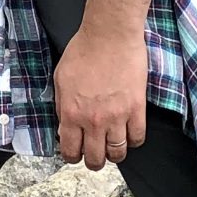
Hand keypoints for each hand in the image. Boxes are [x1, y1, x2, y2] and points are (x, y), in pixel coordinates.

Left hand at [53, 23, 148, 169]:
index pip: (70, 150)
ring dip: (114, 155)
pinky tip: (129, 135)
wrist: (109, 35)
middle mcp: (92, 120)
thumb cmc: (83, 50)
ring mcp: (117, 116)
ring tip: (114, 150)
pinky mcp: (136, 108)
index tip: (76, 154)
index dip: (72, 157)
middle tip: (96, 158)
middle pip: (95, 158)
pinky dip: (133, 141)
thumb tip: (64, 124)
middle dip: (94, 161)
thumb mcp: (60, 78)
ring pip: (117, 152)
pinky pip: (137, 137)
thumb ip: (61, 105)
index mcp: (70, 113)